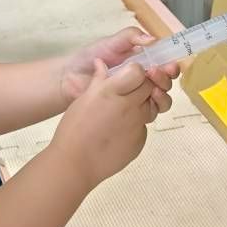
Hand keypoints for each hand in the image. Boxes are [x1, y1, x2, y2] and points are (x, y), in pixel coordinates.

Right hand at [50, 59, 169, 191]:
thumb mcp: (84, 99)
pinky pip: (144, 126)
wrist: (76, 163)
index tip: (127, 76)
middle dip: (143, 86)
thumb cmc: (73, 129)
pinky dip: (136, 124)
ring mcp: (138, 124)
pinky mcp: (141, 140)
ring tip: (124, 111)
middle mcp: (129, 106)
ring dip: (143, 104)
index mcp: (112, 92)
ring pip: (152, 106)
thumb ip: (98, 80)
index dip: (135, 72)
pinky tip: (120, 129)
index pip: (139, 71)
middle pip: (150, 87)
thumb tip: (102, 63)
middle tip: (128, 91)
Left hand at [59, 28, 178, 102]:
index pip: (164, 65)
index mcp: (143, 63)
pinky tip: (145, 103)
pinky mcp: (131, 113)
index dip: (170, 66)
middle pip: (166, 83)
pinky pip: (148, 114)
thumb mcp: (111, 42)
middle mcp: (144, 81)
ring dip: (163, 95)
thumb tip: (153, 39)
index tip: (169, 65)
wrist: (70, 77)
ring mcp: (138, 97)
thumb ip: (131, 36)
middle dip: (166, 79)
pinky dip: (152, 109)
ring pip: (161, 100)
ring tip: (152, 90)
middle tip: (155, 74)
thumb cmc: (90, 57)